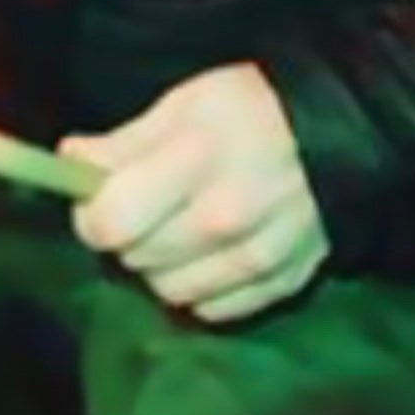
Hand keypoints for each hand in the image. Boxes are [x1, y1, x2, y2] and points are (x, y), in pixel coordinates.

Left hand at [62, 63, 330, 325]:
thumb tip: (69, 163)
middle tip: (141, 207)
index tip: (95, 199)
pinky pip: (214, 311)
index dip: (90, 213)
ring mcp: (259, 258)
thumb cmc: (250, 107)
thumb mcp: (182, 103)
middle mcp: (226, 218)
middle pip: (137, 259)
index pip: (110, 223)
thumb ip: (123, 142)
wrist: (345, 131)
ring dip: (161, 266)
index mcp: (194, 160)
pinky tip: (209, 254)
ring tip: (176, 229)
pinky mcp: (284, 284)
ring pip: (171, 292)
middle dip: (126, 236)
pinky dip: (201, 287)